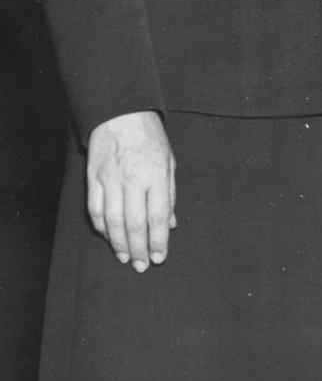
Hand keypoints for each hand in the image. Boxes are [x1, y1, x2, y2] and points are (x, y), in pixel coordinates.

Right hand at [86, 110, 176, 271]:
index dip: (158, 240)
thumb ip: (169, 194)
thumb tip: (171, 224)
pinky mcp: (92, 179)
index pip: (158, 216)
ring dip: (118, 243)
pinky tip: (109, 238)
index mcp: (156, 175)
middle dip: (138, 248)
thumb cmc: (151, 138)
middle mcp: (132, 179)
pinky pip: (94, 210)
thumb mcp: (170, 162)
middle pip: (134, 223)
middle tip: (141, 266)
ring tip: (126, 258)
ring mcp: (109, 180)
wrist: (120, 114)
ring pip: (111, 220)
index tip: (159, 258)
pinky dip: (100, 228)